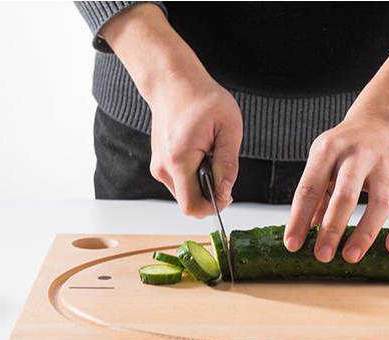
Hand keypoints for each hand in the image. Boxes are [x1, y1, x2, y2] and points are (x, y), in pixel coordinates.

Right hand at [100, 3, 242, 217]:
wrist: (174, 82)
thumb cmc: (202, 99)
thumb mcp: (228, 128)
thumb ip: (228, 164)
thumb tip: (226, 192)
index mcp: (180, 160)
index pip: (191, 206)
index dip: (213, 206)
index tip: (227, 191)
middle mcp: (164, 168)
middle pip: (190, 202)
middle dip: (210, 192)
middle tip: (221, 164)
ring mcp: (159, 167)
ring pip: (186, 193)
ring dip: (203, 182)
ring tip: (210, 153)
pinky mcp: (161, 165)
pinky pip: (182, 182)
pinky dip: (195, 175)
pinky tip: (201, 153)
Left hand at [284, 4, 388, 261]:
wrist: (383, 120)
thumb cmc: (346, 146)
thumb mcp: (323, 160)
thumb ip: (315, 194)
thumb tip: (303, 233)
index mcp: (329, 149)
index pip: (310, 187)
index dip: (299, 218)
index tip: (292, 245)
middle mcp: (358, 155)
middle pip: (345, 195)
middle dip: (333, 228)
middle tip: (322, 256)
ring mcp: (385, 165)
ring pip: (379, 202)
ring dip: (365, 233)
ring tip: (351, 257)